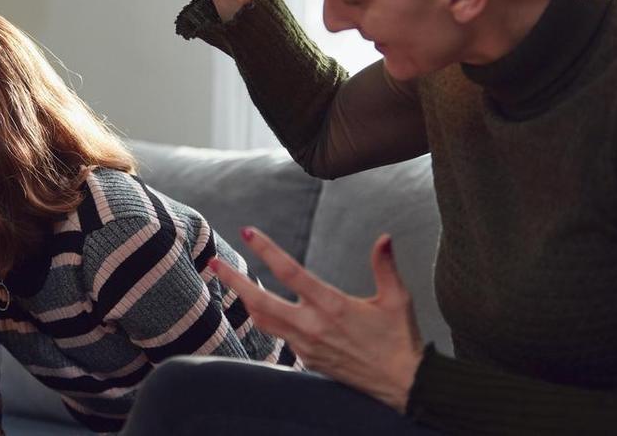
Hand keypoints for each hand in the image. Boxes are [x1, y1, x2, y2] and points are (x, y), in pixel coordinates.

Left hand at [211, 227, 423, 412]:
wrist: (401, 384)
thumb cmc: (400, 339)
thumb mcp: (397, 299)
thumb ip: (385, 267)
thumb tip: (384, 238)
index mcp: (333, 306)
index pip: (290, 272)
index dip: (267, 250)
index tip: (248, 232)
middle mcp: (313, 326)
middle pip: (261, 301)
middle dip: (234, 281)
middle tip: (214, 264)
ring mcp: (306, 345)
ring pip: (263, 321)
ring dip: (244, 300)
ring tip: (228, 281)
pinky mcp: (307, 359)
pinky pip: (278, 336)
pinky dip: (266, 320)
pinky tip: (259, 308)